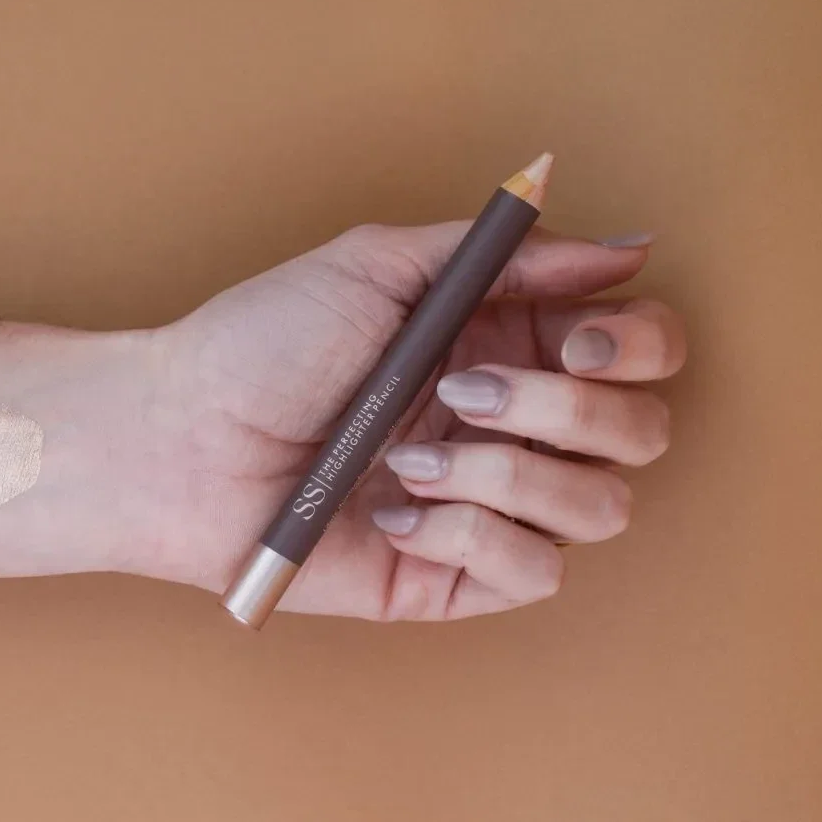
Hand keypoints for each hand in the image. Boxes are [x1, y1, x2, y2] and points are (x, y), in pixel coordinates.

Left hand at [135, 222, 684, 621]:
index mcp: (505, 345)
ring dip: (508, 474)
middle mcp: (511, 425)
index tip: (579, 338)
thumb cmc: (261, 344)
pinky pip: (534, 572)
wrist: (181, 439)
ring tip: (406, 456)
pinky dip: (471, 533)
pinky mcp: (455, 574)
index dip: (639, 344)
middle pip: (640, 434)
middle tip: (463, 390)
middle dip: (570, 410)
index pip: (640, 350)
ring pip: (600, 509)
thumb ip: (501, 255)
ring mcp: (489, 503)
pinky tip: (394, 509)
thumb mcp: (376, 265)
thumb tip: (629, 246)